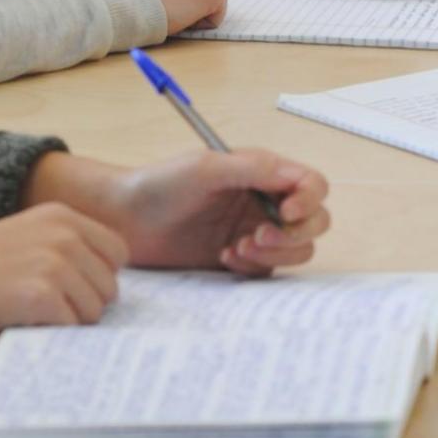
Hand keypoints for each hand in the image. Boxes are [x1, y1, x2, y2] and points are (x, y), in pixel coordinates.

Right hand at [0, 204, 128, 343]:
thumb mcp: (26, 237)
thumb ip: (65, 248)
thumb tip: (104, 285)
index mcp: (63, 216)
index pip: (117, 253)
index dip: (99, 277)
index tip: (74, 290)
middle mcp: (66, 235)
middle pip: (110, 286)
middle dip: (86, 304)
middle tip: (46, 309)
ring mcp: (56, 264)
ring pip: (95, 311)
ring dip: (70, 322)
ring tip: (31, 316)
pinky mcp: (43, 296)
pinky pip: (72, 327)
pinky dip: (53, 334)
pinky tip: (23, 324)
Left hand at [23, 150, 330, 276]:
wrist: (124, 219)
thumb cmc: (160, 184)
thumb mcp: (206, 167)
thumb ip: (253, 169)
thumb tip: (295, 179)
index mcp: (263, 173)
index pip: (311, 185)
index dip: (309, 201)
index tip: (285, 213)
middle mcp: (265, 201)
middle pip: (314, 221)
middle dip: (294, 234)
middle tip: (258, 236)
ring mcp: (255, 231)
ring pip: (297, 250)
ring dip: (275, 253)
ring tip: (237, 248)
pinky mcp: (241, 259)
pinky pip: (269, 270)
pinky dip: (254, 267)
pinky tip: (224, 257)